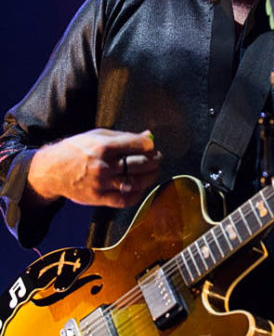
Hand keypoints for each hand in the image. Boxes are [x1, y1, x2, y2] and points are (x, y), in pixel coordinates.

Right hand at [27, 128, 160, 207]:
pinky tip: (141, 187)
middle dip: (154, 161)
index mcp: (103, 146)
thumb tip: (149, 136)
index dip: (149, 145)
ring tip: (153, 172)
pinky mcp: (98, 198)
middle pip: (140, 165)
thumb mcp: (97, 135)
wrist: (52, 171)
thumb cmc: (77, 149)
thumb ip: (124, 136)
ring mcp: (101, 184)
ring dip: (150, 177)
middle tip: (158, 158)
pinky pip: (125, 199)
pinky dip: (137, 194)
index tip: (152, 145)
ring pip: (136, 182)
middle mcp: (103, 166)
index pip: (137, 146)